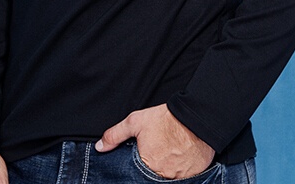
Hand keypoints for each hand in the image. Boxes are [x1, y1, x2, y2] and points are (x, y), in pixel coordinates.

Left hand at [95, 104, 214, 179]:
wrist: (195, 117)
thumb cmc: (165, 120)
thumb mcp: (136, 122)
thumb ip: (115, 135)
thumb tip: (100, 147)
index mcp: (146, 166)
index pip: (135, 175)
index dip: (139, 166)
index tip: (145, 155)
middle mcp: (162, 176)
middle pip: (151, 177)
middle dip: (153, 166)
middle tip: (158, 152)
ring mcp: (178, 179)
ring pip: (167, 178)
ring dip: (166, 169)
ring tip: (167, 153)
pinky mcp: (193, 177)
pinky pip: (182, 179)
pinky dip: (179, 170)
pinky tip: (179, 157)